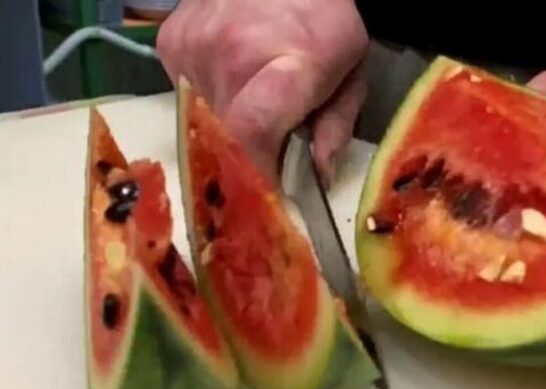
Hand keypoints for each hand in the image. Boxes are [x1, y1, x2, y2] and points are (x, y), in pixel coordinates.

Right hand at [156, 0, 368, 185]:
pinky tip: (230, 74)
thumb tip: (317, 177)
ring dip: (227, 123)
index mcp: (290, 65)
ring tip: (252, 96)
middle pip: (226, 137)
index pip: (252, 134)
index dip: (257, 171)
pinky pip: (185, 94)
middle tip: (268, 144)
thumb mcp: (350, 72)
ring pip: (203, 119)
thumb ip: (336, 126)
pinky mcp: (171, 42)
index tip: (269, 186)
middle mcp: (234, 55)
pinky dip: (208, 96)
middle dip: (247, 152)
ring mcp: (195, 46)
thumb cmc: (324, 19)